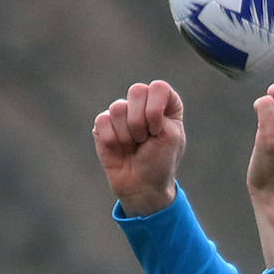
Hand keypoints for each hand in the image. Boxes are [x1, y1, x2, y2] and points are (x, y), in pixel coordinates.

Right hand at [92, 80, 184, 215]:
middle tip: (145, 139)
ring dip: (127, 134)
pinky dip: (113, 139)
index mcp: (165, 104)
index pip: (158, 87)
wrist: (142, 186)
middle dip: (140, 121)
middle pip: (136, 91)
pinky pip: (102, 121)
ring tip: (133, 145)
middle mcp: (144, 104)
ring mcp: (122, 114)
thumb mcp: (171, 136)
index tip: (158, 130)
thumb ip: (156, 110)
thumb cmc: (161, 161)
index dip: (156, 109)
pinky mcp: (104, 125)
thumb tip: (123, 104)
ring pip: (118, 107)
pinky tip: (119, 148)